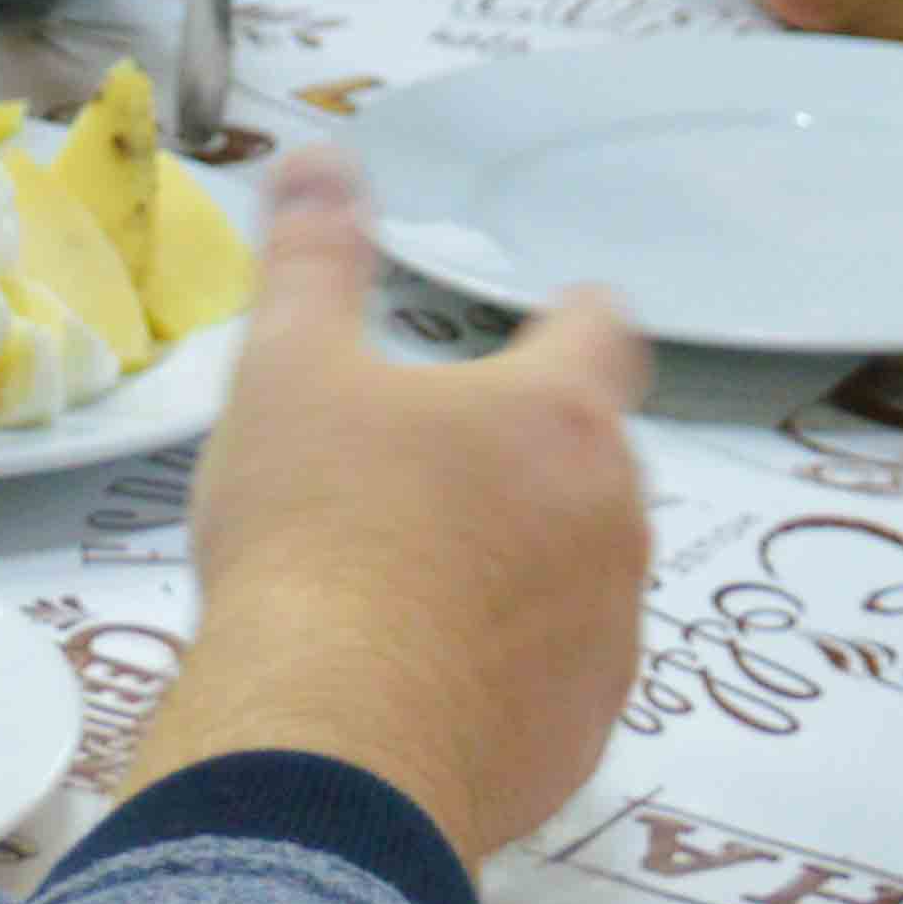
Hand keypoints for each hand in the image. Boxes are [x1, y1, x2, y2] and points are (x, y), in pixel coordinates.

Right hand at [129, 155, 651, 864]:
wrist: (326, 746)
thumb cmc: (311, 538)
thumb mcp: (287, 373)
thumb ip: (315, 259)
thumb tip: (320, 157)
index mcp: (560, 418)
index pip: (604, 333)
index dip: (571, 321)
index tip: (546, 323)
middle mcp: (615, 522)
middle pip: (589, 460)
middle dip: (523, 459)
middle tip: (419, 478)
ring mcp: (611, 638)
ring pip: (580, 572)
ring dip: (522, 565)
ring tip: (412, 588)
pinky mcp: (584, 737)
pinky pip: (557, 678)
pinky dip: (509, 669)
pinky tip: (425, 681)